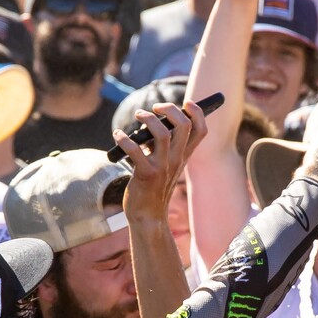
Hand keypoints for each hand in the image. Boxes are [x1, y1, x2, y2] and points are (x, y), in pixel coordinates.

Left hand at [117, 100, 206, 217]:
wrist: (147, 215)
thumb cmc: (153, 186)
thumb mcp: (164, 164)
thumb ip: (161, 145)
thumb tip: (150, 122)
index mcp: (184, 156)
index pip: (200, 130)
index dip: (196, 112)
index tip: (186, 103)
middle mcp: (177, 160)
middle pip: (184, 125)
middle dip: (170, 109)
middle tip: (155, 108)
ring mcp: (163, 167)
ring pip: (162, 133)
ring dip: (148, 119)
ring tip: (138, 115)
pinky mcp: (146, 175)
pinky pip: (135, 151)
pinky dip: (124, 139)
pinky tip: (117, 135)